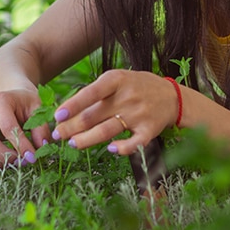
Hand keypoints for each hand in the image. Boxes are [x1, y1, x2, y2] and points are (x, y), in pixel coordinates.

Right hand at [0, 88, 48, 166]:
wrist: (9, 96)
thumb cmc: (25, 103)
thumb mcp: (38, 109)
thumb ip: (41, 128)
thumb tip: (42, 147)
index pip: (7, 128)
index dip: (20, 145)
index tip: (32, 157)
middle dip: (4, 156)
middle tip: (20, 161)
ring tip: (11, 160)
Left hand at [50, 70, 179, 154]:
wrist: (172, 96)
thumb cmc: (137, 87)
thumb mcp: (118, 79)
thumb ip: (96, 92)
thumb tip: (67, 111)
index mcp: (117, 80)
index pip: (90, 93)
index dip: (72, 106)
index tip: (57, 116)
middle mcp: (127, 96)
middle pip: (94, 115)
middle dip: (72, 127)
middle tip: (58, 135)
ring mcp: (139, 114)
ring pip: (107, 130)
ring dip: (87, 139)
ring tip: (73, 143)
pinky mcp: (149, 130)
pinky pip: (134, 143)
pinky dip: (122, 148)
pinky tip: (110, 150)